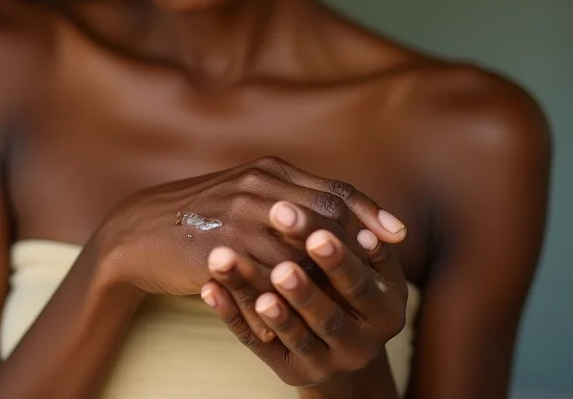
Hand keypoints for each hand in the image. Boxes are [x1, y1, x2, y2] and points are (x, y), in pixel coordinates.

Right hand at [96, 156, 406, 297]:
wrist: (142, 229)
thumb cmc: (202, 214)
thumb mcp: (245, 193)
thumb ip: (285, 197)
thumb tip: (332, 215)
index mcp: (269, 171)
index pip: (331, 188)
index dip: (368, 210)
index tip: (397, 234)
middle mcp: (257, 187)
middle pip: (323, 213)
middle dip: (357, 240)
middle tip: (386, 263)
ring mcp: (238, 215)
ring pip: (297, 247)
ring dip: (325, 273)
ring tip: (352, 295)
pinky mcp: (218, 245)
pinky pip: (263, 275)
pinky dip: (285, 295)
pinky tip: (300, 312)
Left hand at [200, 200, 406, 387]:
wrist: (341, 336)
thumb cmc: (352, 280)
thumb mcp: (371, 263)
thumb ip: (366, 241)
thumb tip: (367, 225)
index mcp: (385, 311)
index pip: (358, 282)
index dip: (338, 258)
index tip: (315, 234)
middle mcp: (359, 345)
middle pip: (326, 315)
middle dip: (303, 289)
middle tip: (280, 264)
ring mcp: (324, 361)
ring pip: (291, 334)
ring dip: (262, 302)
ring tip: (237, 272)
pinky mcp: (290, 369)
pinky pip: (256, 343)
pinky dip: (231, 315)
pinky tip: (209, 288)